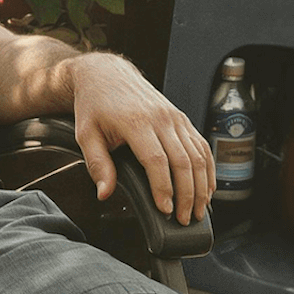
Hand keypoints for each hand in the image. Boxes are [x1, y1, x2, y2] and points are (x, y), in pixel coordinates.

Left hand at [69, 52, 213, 223]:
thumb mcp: (86, 135)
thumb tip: (104, 194)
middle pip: (183, 161)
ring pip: (197, 155)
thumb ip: (97, 165)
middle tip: (184, 219)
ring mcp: (175, 117)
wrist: (106, 74)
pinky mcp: (182, 118)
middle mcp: (161, 118)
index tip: (165, 210)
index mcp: (136, 122)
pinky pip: (200, 145)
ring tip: (198, 211)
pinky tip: (206, 188)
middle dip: (187, 195)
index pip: (156, 161)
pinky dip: (207, 169)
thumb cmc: (94, 105)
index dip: (164, 188)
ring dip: (201, 186)